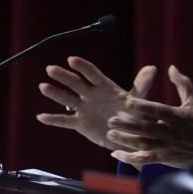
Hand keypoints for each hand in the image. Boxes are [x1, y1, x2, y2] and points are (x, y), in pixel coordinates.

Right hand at [37, 56, 156, 150]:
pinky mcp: (80, 123)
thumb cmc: (133, 113)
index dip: (82, 66)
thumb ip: (142, 85)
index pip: (92, 74)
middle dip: (64, 76)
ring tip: (43, 86)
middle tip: (51, 69)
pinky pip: (65, 121)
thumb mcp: (138, 100)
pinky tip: (41, 116)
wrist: (128, 134)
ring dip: (55, 93)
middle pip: (76, 83)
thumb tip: (152, 68)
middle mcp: (91, 95)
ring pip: (67, 99)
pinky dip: (53, 119)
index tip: (72, 59)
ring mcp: (84, 108)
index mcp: (105, 87)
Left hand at [106, 65, 192, 185]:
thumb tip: (171, 67)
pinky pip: (144, 160)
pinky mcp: (164, 159)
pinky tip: (115, 154)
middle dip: (128, 125)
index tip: (128, 101)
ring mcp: (166, 147)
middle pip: (146, 129)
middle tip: (111, 120)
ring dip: (125, 140)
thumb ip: (183, 84)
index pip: (158, 110)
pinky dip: (129, 158)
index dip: (143, 106)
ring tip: (110, 134)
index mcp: (177, 117)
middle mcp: (170, 132)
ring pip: (142, 144)